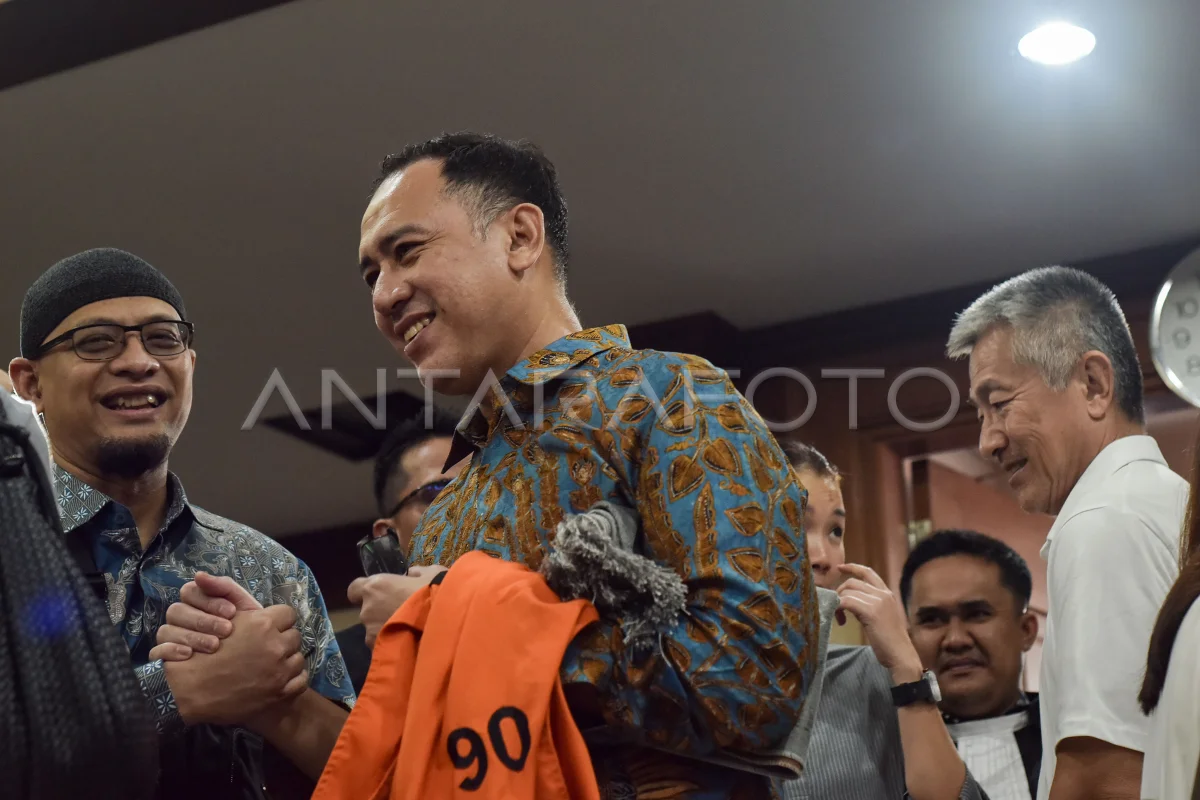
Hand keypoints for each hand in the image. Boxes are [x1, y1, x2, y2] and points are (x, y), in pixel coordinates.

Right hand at [150, 572, 263, 661]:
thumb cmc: (246, 628)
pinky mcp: (164, 657)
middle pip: (177, 611)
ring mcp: (169, 636)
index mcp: (195, 601)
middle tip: (226, 630)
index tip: (231, 612)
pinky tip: (189, 655)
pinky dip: (171, 651)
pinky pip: (157, 651)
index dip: (209, 601)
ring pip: (167, 631)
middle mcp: (179, 617)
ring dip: (192, 637)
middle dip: (203, 620)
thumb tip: (199, 575)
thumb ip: (224, 587)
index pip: (189, 592)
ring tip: (214, 646)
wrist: (253, 658)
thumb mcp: (242, 606)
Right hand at [165, 604, 306, 725]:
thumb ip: (241, 605)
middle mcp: (276, 646)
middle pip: (294, 636)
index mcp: (263, 624)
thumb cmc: (202, 653)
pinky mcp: (281, 692)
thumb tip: (253, 601)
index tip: (270, 627)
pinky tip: (278, 679)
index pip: (288, 614)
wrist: (190, 691)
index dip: (278, 620)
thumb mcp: (221, 620)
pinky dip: (292, 679)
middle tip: (268, 648)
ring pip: (298, 657)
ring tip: (271, 665)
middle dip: (282, 640)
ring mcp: (280, 671)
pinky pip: (301, 679)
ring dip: (287, 660)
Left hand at [348, 565, 447, 647]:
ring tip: (406, 631)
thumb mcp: (430, 574)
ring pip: (374, 630)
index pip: (354, 589)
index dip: (364, 592)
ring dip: (385, 629)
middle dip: (380, 612)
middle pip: (367, 611)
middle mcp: (367, 609)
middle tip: (400, 613)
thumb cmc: (434, 592)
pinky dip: (391, 644)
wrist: (443, 621)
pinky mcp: (378, 649)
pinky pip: (381, 645)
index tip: (378, 594)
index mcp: (375, 586)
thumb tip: (412, 574)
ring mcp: (371, 631)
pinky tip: (406, 643)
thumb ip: (416, 573)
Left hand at [836, 563, 923, 682]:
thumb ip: (869, 605)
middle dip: (839, 593)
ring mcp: (878, 601)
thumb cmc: (890, 642)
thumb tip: (848, 600)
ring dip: (838, 603)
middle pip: (852, 582)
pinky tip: (840, 621)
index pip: (868, 572)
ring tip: (839, 619)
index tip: (840, 567)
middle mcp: (883, 594)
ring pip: (847, 591)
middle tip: (837, 610)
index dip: (852, 567)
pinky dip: (838, 608)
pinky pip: (846, 601)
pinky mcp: (871, 612)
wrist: (902, 656)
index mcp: (887, 594)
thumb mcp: (881, 617)